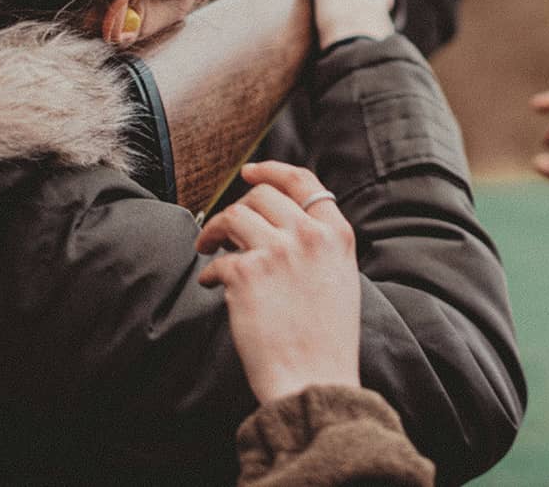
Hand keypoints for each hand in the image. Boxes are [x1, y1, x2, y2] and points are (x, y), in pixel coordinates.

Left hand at [196, 161, 360, 401]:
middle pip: (262, 196)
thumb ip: (319, 244)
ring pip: (234, 217)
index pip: (303, 182)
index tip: (250, 171)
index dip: (272, 170)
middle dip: (238, 207)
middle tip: (225, 229)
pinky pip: (218, 260)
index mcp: (336, 234)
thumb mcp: (340, 277)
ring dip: (215, 231)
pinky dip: (209, 270)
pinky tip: (211, 285)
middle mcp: (308, 235)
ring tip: (208, 248)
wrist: (314, 378)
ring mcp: (277, 252)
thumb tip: (283, 223)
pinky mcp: (246, 274)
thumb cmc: (327, 339)